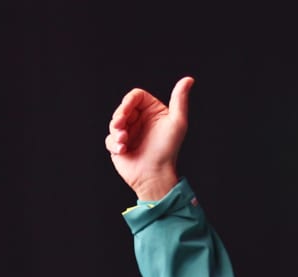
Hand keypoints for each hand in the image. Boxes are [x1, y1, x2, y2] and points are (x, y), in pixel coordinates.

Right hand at [105, 76, 193, 201]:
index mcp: (153, 112)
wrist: (155, 175)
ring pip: (113, 123)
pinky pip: (109, 139)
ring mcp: (129, 133)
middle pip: (122, 108)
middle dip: (119, 117)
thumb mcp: (177, 122)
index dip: (128, 101)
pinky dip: (113, 144)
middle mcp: (140, 120)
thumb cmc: (167, 150)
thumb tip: (188, 80)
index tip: (126, 111)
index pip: (136, 96)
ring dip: (116, 131)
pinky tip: (122, 150)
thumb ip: (179, 99)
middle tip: (121, 127)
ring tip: (124, 140)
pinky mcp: (119, 146)